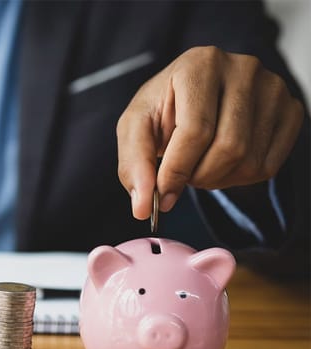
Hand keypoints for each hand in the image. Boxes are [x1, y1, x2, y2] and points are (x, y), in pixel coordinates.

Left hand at [117, 46, 303, 218]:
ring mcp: (273, 88)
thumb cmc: (163, 109)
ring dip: (217, 179)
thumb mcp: (136, 128)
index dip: (177, 171)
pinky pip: (268, 165)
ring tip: (199, 166)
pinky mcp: (291, 109)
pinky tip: (222, 164)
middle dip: (198, 176)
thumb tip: (142, 207)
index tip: (162, 196)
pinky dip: (239, 179)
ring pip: (249, 160)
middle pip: (228, 147)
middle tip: (183, 177)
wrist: (193, 97)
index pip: (196, 130)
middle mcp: (243, 68)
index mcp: (200, 64)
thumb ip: (133, 164)